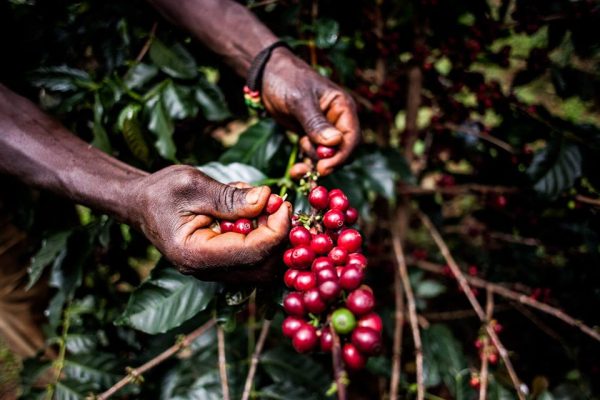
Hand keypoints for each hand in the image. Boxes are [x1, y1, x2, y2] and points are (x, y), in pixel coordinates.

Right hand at [129, 165, 290, 282]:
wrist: (141, 205)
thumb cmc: (161, 192)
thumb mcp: (192, 184)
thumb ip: (229, 197)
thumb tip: (266, 199)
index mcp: (196, 255)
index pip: (253, 252)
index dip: (277, 228)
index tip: (282, 202)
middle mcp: (207, 271)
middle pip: (264, 266)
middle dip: (280, 235)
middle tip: (277, 203)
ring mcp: (216, 271)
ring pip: (264, 267)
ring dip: (274, 237)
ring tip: (264, 205)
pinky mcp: (223, 265)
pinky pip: (255, 260)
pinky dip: (265, 237)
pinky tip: (256, 214)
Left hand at [261, 48, 359, 176]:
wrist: (266, 75)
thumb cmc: (286, 80)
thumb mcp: (300, 101)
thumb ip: (316, 123)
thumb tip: (334, 142)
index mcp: (343, 107)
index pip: (351, 137)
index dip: (341, 155)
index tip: (324, 168)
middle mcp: (337, 120)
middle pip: (343, 150)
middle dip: (328, 162)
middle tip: (311, 171)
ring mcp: (325, 129)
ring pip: (328, 156)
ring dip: (314, 164)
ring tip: (298, 168)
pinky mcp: (311, 136)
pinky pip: (314, 155)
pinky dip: (307, 164)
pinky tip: (295, 171)